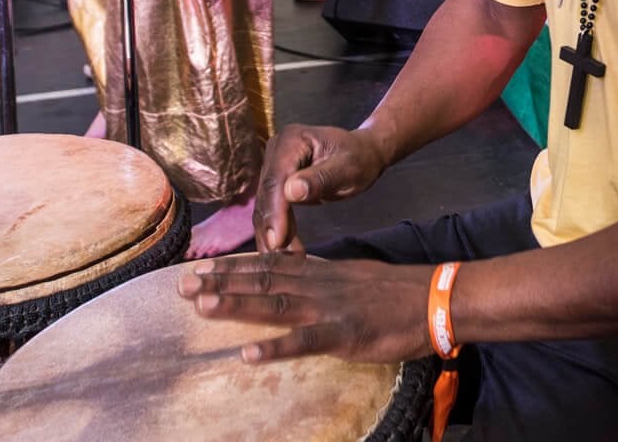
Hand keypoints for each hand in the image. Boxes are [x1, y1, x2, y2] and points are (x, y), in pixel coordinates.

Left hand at [177, 252, 433, 363]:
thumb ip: (320, 279)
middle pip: (261, 279)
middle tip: (182, 284)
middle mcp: (316, 285)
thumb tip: (294, 278)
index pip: (267, 264)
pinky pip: (304, 342)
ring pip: (274, 304)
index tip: (199, 266)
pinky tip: (248, 353)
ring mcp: (328, 309)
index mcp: (318, 272)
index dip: (231, 266)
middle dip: (221, 282)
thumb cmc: (394, 293)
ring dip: (236, 304)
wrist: (434, 299)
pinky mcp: (343, 334)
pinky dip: (275, 347)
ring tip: (201, 306)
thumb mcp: (352, 278)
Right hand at [253, 124, 388, 252]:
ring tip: (284, 260)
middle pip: (266, 193)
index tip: (277, 240)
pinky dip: (277, 229)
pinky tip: (284, 250)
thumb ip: (321, 179)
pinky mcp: (277, 182)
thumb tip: (291, 192)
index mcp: (291, 140)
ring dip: (272, 232)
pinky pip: (272, 208)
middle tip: (279, 259)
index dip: (275, 211)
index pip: (276, 178)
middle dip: (272, 226)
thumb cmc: (359, 158)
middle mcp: (276, 150)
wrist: (363, 154)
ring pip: (265, 204)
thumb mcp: (347, 168)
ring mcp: (274, 165)